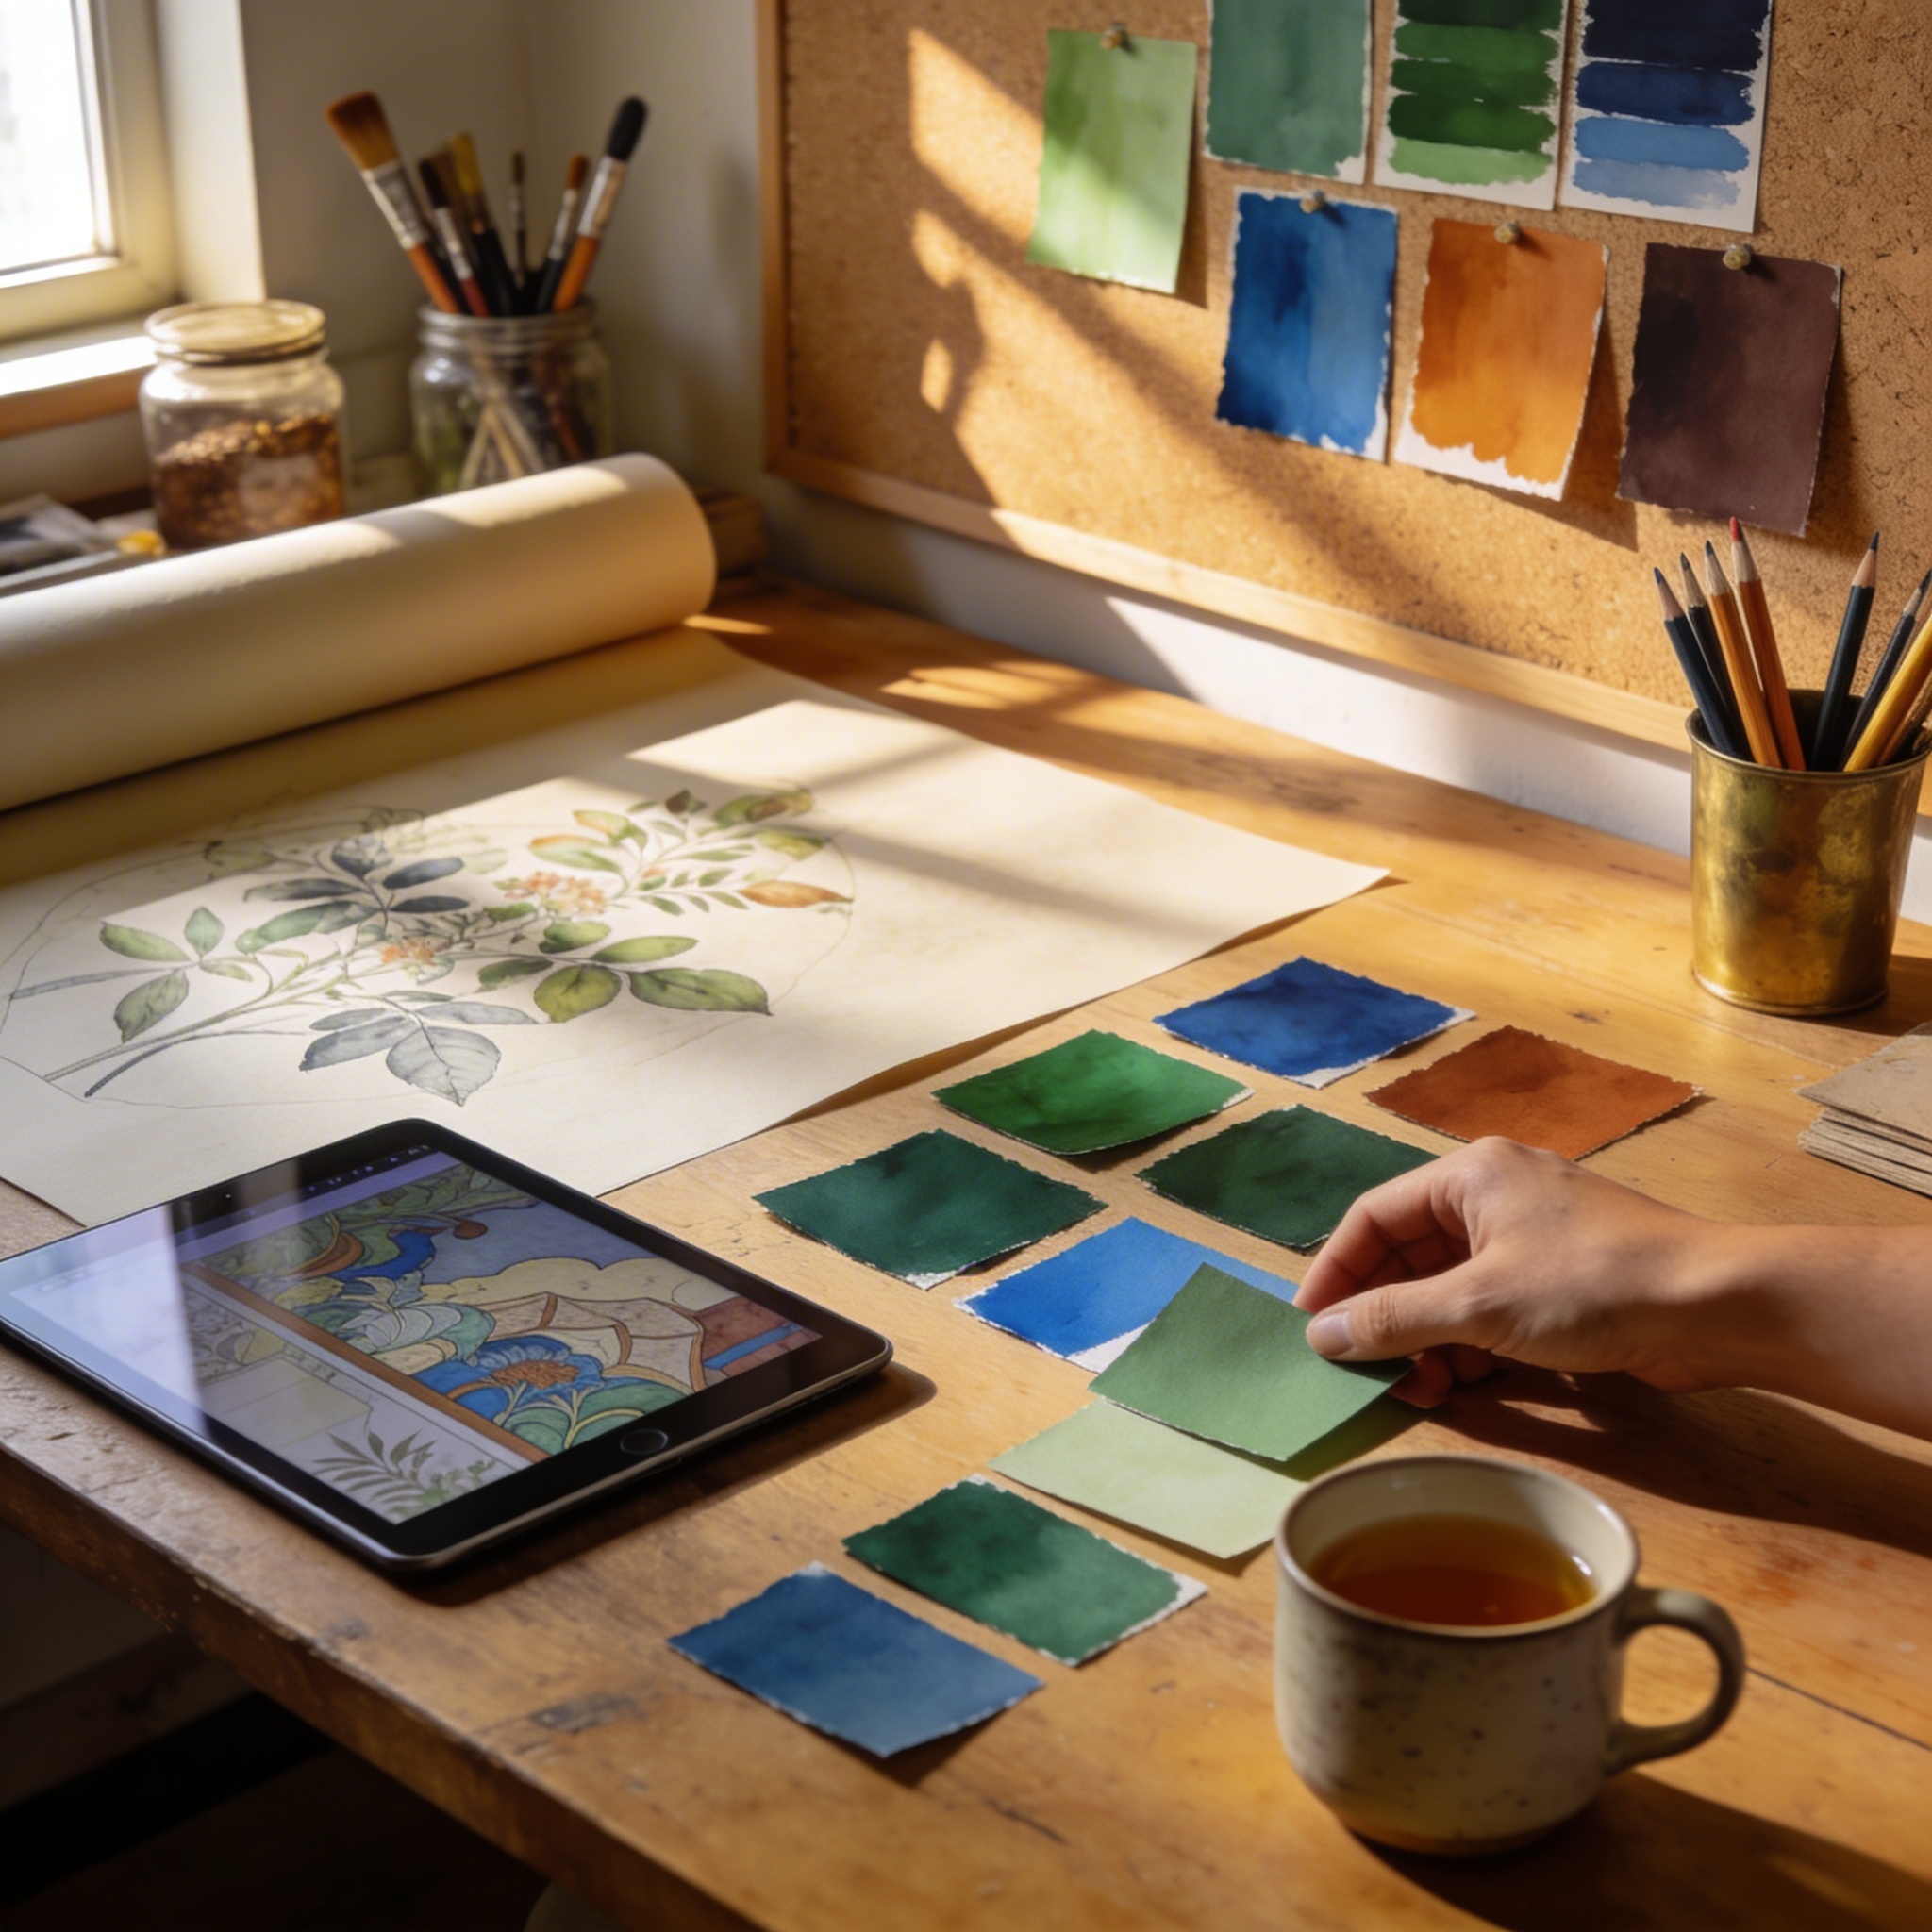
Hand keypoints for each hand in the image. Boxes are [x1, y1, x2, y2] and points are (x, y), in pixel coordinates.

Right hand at [1294, 1138, 1726, 1407]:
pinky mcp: (1566, 1281)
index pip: (1374, 1217)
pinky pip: (1492, 1308)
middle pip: (1411, 1255)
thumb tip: (1322, 1335)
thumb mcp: (1478, 1304)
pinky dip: (1469, 1344)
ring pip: (1452, 1288)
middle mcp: (1498, 1195)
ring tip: (1418, 1389)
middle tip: (1365, 1372)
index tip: (1312, 1327)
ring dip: (1426, 1339)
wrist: (1716, 1306)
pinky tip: (1463, 1383)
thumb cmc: (1593, 1284)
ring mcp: (1535, 1238)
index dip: (1337, 1272)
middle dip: (1386, 1316)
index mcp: (1471, 1175)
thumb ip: (1393, 1319)